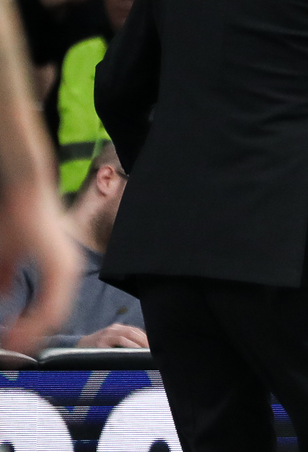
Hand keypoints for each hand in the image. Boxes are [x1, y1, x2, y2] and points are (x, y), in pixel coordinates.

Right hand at [0, 185, 79, 354]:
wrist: (24, 192)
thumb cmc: (14, 222)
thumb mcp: (4, 262)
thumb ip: (4, 283)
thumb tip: (3, 297)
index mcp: (57, 270)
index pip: (48, 311)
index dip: (29, 331)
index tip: (13, 345)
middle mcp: (67, 271)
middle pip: (53, 316)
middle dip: (29, 336)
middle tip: (12, 350)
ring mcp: (66, 268)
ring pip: (53, 314)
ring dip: (30, 330)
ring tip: (12, 343)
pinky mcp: (61, 265)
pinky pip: (51, 303)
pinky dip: (33, 319)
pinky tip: (17, 330)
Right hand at [77, 323, 148, 348]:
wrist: (73, 350)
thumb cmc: (95, 350)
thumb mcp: (110, 344)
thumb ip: (123, 344)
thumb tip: (140, 352)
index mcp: (117, 328)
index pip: (136, 330)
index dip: (146, 337)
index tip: (154, 346)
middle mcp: (113, 329)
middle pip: (134, 332)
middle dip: (145, 340)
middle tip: (153, 350)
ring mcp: (106, 334)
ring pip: (129, 335)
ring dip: (140, 343)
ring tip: (147, 351)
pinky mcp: (101, 342)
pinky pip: (119, 341)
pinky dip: (130, 345)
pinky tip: (136, 352)